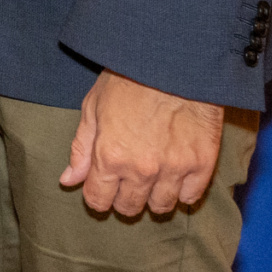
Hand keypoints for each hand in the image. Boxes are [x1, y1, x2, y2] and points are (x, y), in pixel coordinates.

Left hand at [59, 68, 226, 216]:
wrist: (172, 64)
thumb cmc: (127, 80)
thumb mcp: (93, 108)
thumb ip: (81, 149)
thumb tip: (68, 180)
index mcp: (110, 156)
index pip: (99, 200)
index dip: (97, 196)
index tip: (101, 188)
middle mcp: (141, 170)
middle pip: (130, 207)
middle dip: (123, 198)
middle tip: (125, 181)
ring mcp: (174, 169)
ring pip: (161, 207)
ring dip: (152, 198)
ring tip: (150, 180)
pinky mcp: (203, 165)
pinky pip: (191, 197)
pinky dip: (182, 192)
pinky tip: (174, 177)